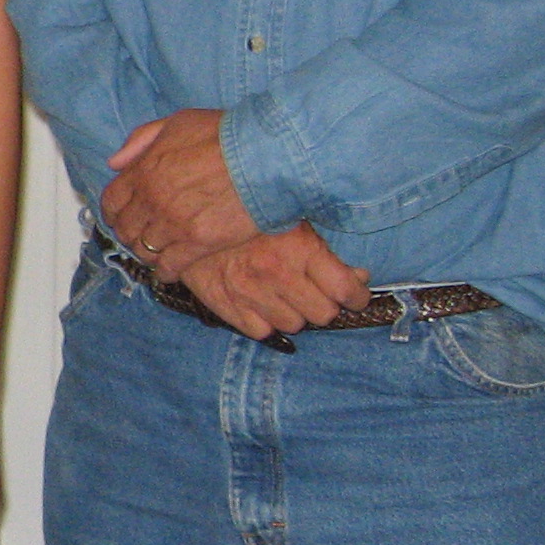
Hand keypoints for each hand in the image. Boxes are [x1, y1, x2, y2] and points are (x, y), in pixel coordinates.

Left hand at [101, 109, 258, 277]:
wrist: (264, 156)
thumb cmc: (224, 134)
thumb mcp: (176, 122)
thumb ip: (141, 141)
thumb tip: (115, 163)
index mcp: (144, 171)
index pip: (111, 201)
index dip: (113, 212)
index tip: (119, 216)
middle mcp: (152, 201)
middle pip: (125, 229)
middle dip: (129, 233)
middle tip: (139, 235)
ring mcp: (174, 224)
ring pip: (144, 250)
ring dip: (146, 252)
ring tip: (155, 251)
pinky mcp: (198, 243)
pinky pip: (170, 266)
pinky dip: (165, 271)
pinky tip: (169, 271)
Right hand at [177, 225, 370, 340]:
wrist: (186, 215)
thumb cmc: (245, 213)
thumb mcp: (292, 219)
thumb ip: (326, 251)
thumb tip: (359, 278)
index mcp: (299, 248)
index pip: (346, 291)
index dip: (357, 296)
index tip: (355, 294)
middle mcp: (277, 274)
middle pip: (323, 314)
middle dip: (325, 303)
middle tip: (317, 292)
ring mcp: (251, 293)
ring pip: (294, 325)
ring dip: (295, 313)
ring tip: (286, 295)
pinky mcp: (226, 306)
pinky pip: (261, 331)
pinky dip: (265, 321)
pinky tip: (262, 303)